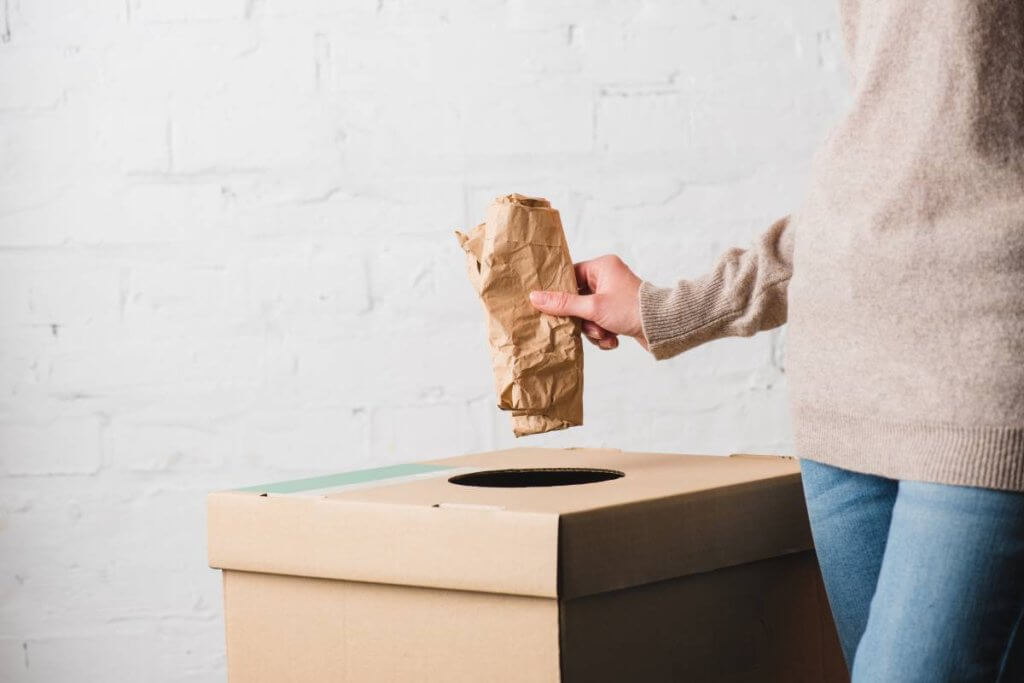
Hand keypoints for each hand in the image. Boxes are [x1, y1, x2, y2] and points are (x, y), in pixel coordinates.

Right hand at [529, 255, 647, 350]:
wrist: (663, 327)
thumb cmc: (631, 310)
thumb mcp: (593, 307)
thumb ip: (563, 303)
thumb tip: (535, 297)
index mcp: (602, 267)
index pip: (570, 276)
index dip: (561, 294)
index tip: (552, 307)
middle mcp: (608, 278)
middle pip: (578, 299)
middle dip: (583, 319)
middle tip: (589, 327)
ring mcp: (614, 296)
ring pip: (588, 315)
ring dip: (594, 330)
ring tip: (605, 335)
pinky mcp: (619, 312)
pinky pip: (600, 322)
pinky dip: (604, 334)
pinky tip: (614, 340)